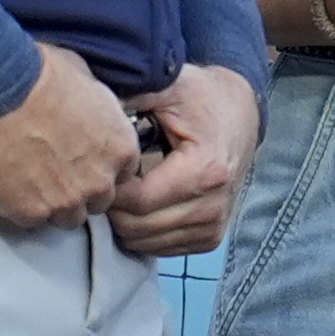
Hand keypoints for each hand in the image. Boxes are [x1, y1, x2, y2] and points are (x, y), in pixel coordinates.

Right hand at [0, 43, 139, 229]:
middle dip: (83, 188)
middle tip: (57, 169)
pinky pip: (33, 220)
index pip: (122, 174)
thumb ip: (103, 115)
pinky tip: (13, 183)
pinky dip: (24, 206)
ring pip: (68, 217)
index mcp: (121, 150)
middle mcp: (100, 182)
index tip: (86, 159)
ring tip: (34, 179)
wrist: (0, 88)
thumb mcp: (92, 85)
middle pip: (99, 200)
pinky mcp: (29, 213)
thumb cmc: (45, 75)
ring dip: (56, 203)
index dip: (102, 166)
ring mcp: (65, 202)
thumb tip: (97, 120)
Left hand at [109, 64, 260, 257]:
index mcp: (206, 169)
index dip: (110, 188)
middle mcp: (214, 205)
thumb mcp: (169, 86)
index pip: (138, 201)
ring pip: (144, 243)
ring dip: (125, 220)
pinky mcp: (210, 237)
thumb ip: (132, 94)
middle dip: (112, 206)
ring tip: (124, 187)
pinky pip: (159, 249)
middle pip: (137, 227)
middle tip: (107, 177)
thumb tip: (93, 108)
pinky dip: (142, 230)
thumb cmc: (201, 99)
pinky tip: (141, 202)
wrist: (240, 114)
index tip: (101, 166)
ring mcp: (214, 226)